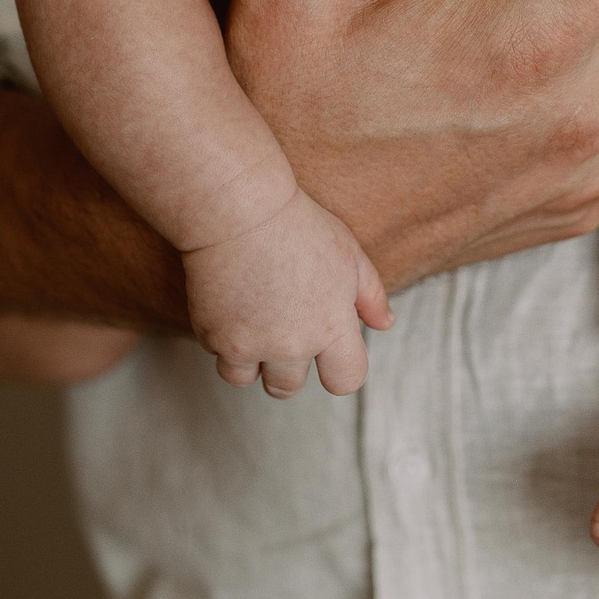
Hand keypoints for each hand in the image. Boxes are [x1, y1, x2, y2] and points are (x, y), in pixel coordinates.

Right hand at [183, 189, 393, 396]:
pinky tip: (229, 303)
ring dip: (248, 359)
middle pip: (287, 388)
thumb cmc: (297, 225)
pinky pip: (218, 355)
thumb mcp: (348, 253)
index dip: (338, 370)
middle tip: (278, 328)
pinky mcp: (214, 336)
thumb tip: (385, 324)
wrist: (238, 210)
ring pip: (247, 379)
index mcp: (331, 326)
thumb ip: (371, 295)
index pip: (346, 381)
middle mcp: (292, 344)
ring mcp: (250, 344)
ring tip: (250, 320)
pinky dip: (222, 338)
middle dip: (285, 367)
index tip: (326, 352)